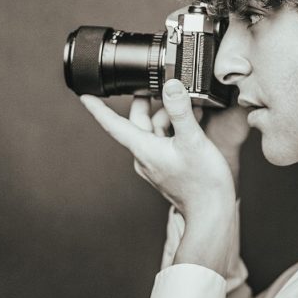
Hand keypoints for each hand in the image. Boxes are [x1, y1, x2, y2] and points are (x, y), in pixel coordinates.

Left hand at [80, 79, 235, 219]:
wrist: (212, 212)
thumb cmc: (203, 182)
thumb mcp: (192, 140)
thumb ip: (180, 111)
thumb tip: (171, 86)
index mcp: (143, 149)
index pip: (113, 125)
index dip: (98, 109)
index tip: (85, 96)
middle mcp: (145, 157)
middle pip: (138, 123)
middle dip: (149, 103)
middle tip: (159, 85)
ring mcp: (155, 164)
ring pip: (154, 131)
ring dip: (168, 116)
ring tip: (190, 105)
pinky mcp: (167, 168)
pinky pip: (164, 142)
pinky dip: (174, 129)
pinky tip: (192, 123)